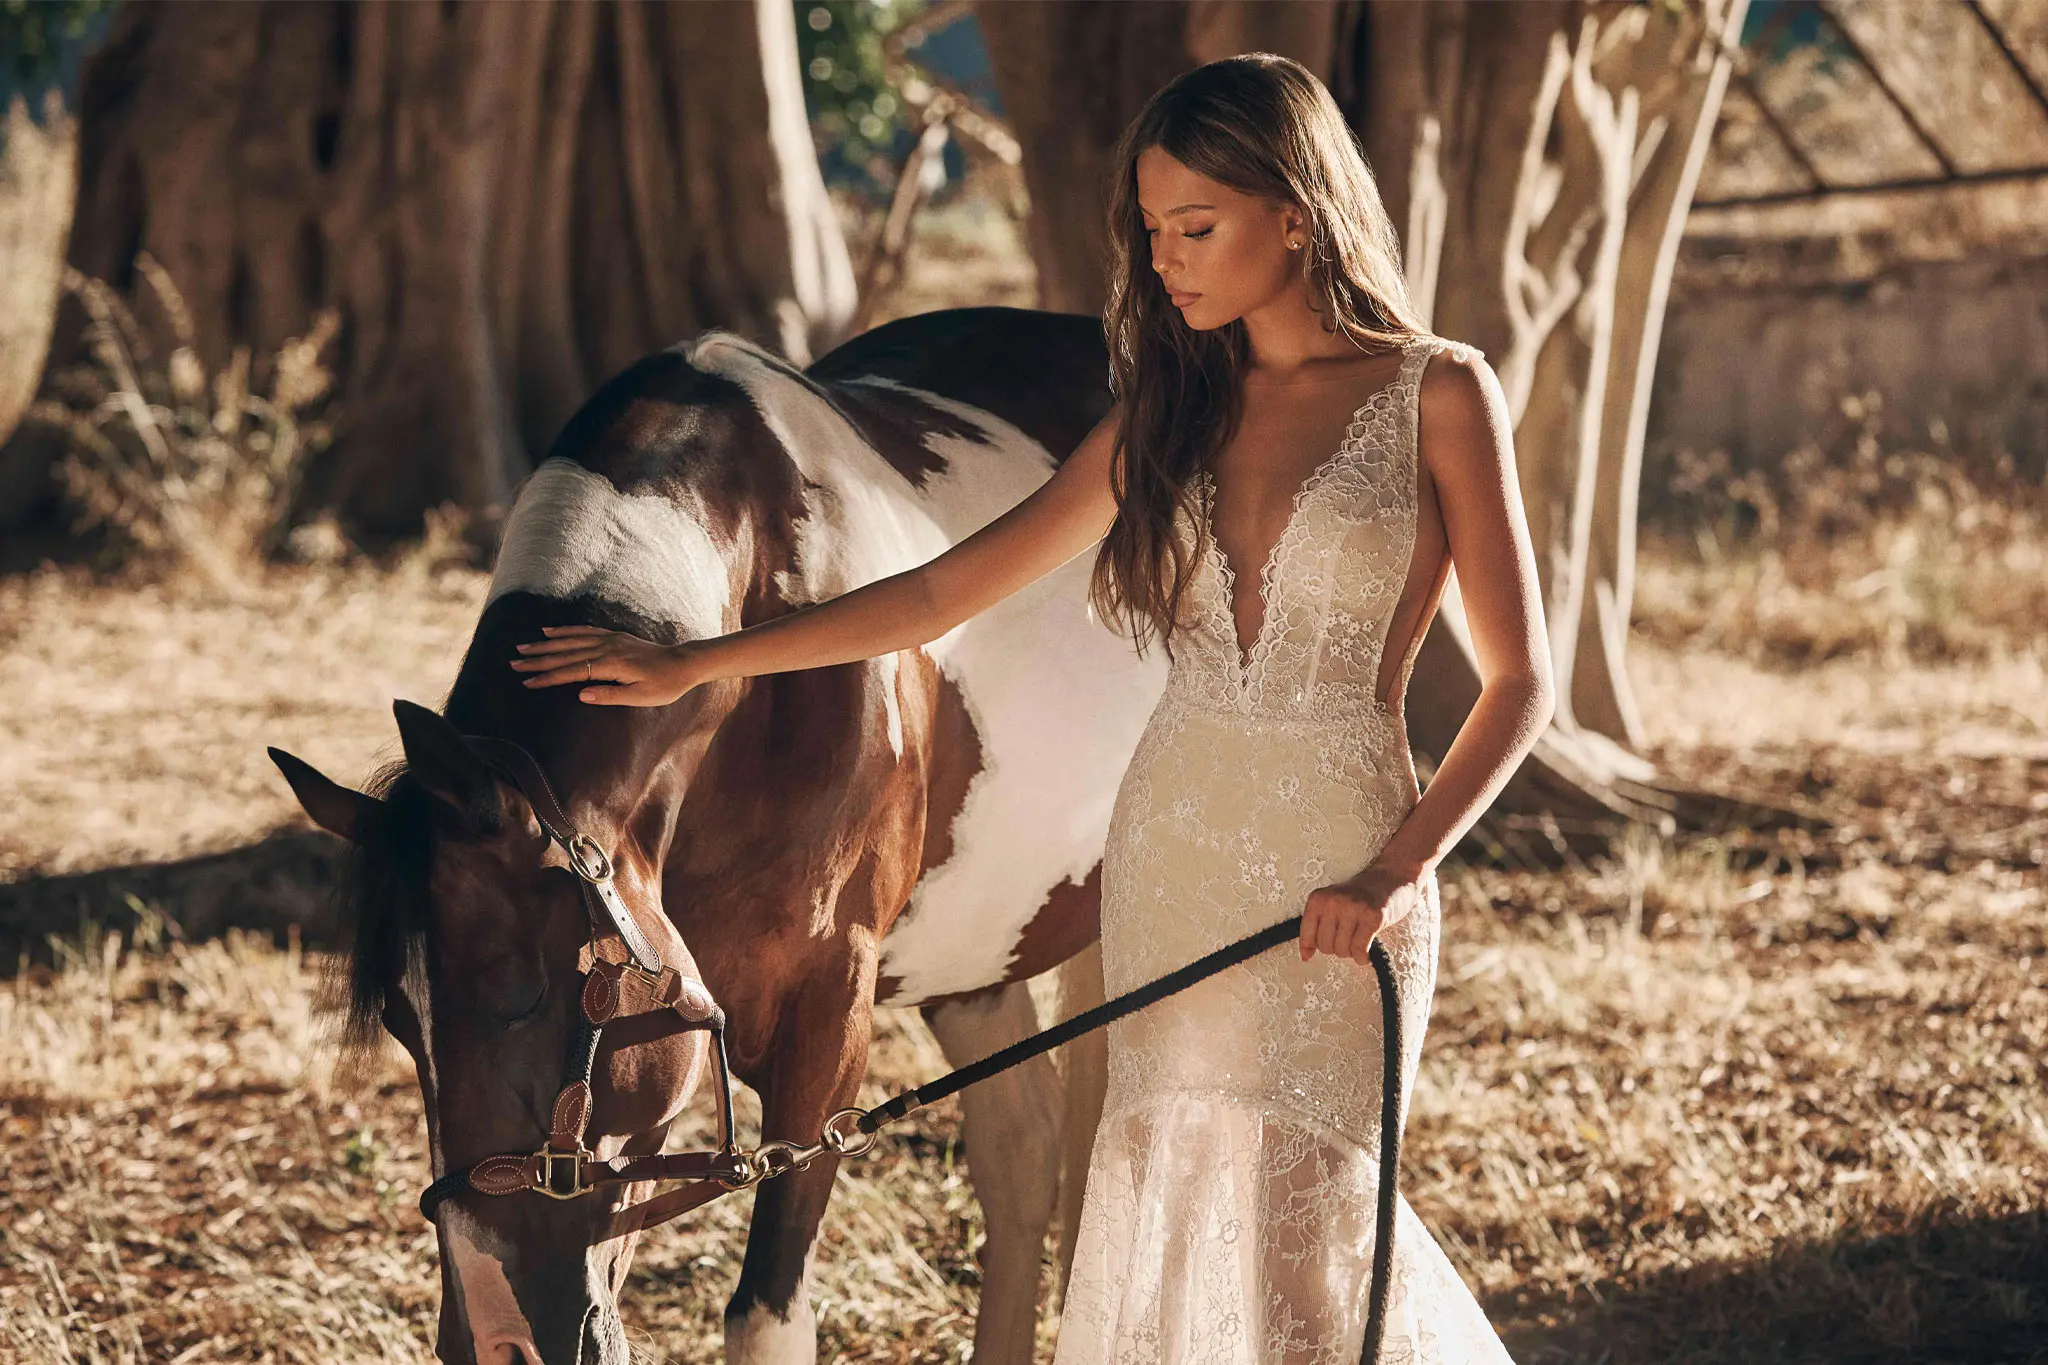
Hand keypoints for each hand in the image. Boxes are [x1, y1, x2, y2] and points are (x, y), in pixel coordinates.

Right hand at [510, 626, 697, 706]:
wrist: (684, 663)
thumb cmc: (664, 685)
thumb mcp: (639, 697)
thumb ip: (609, 696)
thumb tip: (580, 695)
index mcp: (610, 666)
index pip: (571, 672)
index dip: (547, 677)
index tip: (526, 682)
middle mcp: (606, 648)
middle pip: (565, 654)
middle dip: (537, 660)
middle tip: (513, 664)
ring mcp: (609, 639)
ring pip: (570, 640)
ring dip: (545, 644)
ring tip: (523, 647)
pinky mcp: (614, 635)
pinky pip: (584, 630)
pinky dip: (565, 630)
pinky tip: (549, 631)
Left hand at [1298, 860, 1427, 966]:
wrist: (1392, 877)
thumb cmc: (1360, 896)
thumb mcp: (1332, 904)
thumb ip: (1316, 926)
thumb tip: (1305, 956)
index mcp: (1319, 898)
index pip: (1306, 935)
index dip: (1313, 947)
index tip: (1324, 946)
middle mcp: (1334, 902)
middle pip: (1325, 946)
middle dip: (1337, 948)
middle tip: (1349, 938)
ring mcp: (1354, 908)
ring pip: (1342, 950)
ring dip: (1352, 952)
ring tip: (1359, 940)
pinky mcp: (1373, 917)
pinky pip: (1360, 950)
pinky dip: (1362, 957)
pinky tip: (1366, 953)